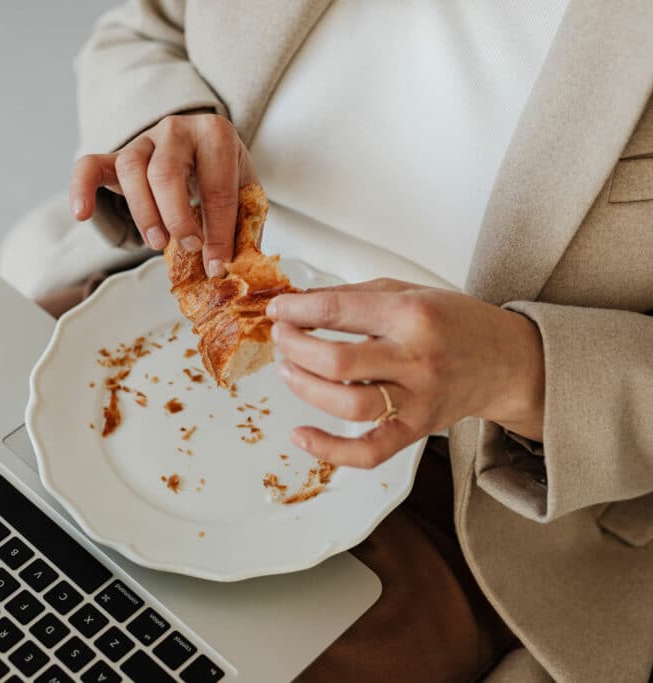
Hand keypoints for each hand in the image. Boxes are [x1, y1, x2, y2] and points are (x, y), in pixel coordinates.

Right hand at [69, 113, 256, 277]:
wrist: (203, 145)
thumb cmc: (222, 174)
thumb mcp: (243, 192)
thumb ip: (240, 226)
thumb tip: (228, 269)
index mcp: (216, 134)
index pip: (217, 187)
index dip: (218, 232)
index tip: (217, 265)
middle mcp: (177, 129)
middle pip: (166, 173)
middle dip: (177, 217)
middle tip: (188, 247)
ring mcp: (144, 139)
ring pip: (131, 169)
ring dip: (143, 212)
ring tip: (157, 244)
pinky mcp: (118, 155)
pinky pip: (90, 165)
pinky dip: (81, 188)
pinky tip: (82, 214)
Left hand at [267, 279, 545, 467]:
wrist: (507, 361)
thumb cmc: (455, 322)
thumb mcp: (408, 291)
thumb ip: (353, 296)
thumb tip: (299, 303)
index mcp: (412, 315)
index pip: (338, 312)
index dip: (297, 312)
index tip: (277, 310)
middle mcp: (415, 358)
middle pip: (337, 361)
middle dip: (295, 347)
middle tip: (282, 337)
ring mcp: (417, 399)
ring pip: (347, 404)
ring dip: (304, 387)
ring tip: (288, 369)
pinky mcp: (416, 429)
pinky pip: (370, 451)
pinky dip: (330, 450)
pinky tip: (301, 436)